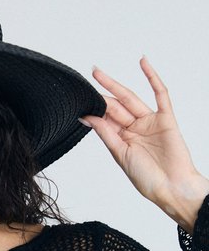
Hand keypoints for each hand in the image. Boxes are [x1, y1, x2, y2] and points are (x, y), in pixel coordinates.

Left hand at [80, 56, 208, 228]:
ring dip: (116, 85)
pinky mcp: (166, 119)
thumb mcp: (120, 154)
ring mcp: (150, 122)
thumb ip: (105, 133)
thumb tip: (86, 117)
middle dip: (101, 94)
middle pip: (115, 107)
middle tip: (88, 77)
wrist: (171, 188)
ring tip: (99, 73)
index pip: (105, 119)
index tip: (78, 100)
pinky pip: (161, 95)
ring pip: (131, 99)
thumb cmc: (147, 179)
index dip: (93, 109)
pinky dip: (153, 78)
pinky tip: (143, 63)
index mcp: (122, 140)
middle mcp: (135, 129)